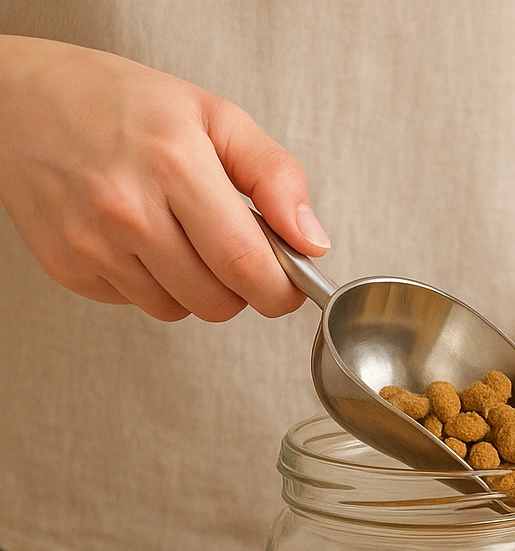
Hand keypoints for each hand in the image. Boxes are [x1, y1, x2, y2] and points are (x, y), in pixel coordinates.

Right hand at [0, 35, 326, 321]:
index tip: (288, 282)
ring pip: (179, 310)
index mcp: (173, 165)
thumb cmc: (120, 103)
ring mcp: (92, 244)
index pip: (245, 265)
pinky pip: (137, 303)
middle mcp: (126, 209)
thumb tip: (310, 241)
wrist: (18, 100)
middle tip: (234, 250)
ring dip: (195, 287)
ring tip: (181, 233)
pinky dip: (151, 282)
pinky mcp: (67, 267)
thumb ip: (276, 177)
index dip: (280, 288)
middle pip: (216, 302)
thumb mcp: (215, 116)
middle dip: (241, 288)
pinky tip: (140, 238)